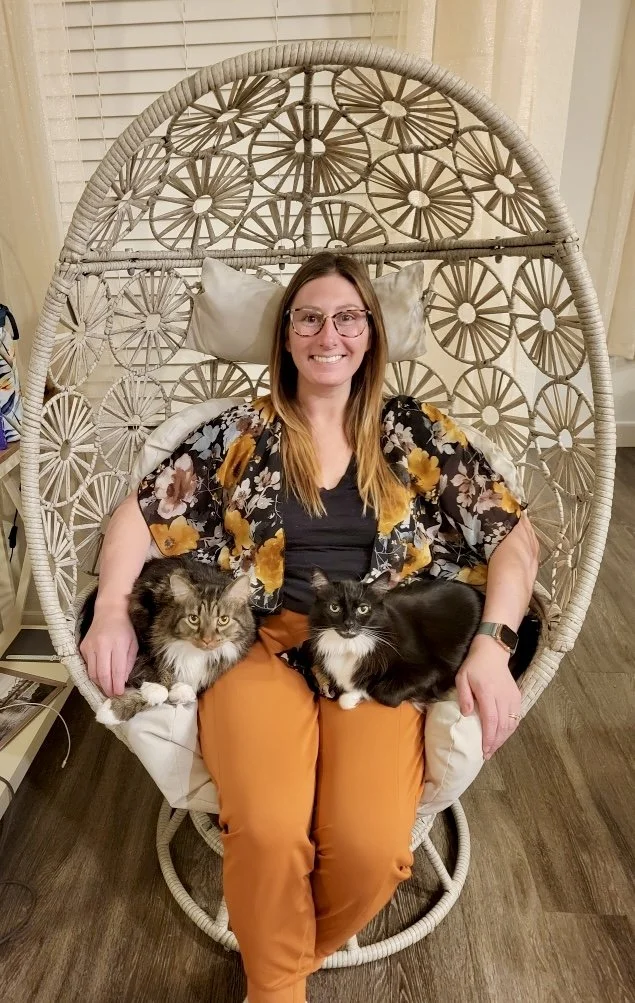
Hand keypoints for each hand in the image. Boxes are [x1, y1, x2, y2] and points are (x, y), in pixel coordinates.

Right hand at [79, 601, 137, 697]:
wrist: (110, 610)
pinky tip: (100, 677)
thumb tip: (123, 680)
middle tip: (112, 696)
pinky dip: (93, 674)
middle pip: (102, 675)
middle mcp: (101, 646)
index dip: (117, 685)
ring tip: (107, 689)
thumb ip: (128, 662)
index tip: (120, 694)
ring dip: (99, 684)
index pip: (116, 671)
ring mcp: (90, 646)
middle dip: (107, 688)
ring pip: (92, 673)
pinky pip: (87, 666)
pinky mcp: (83, 647)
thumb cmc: (126, 627)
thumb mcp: (133, 644)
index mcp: (118, 644)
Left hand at [455, 635, 520, 758]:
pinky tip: (502, 736)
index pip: (491, 720)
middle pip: (502, 726)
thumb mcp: (462, 677)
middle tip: (487, 754)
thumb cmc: (474, 666)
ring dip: (503, 739)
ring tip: (494, 748)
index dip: (488, 737)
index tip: (484, 750)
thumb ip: (464, 696)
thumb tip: (467, 715)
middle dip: (495, 743)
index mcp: (488, 692)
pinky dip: (510, 730)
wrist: (493, 652)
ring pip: (511, 724)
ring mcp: (512, 697)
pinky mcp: (517, 697)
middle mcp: (503, 697)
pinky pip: (516, 718)